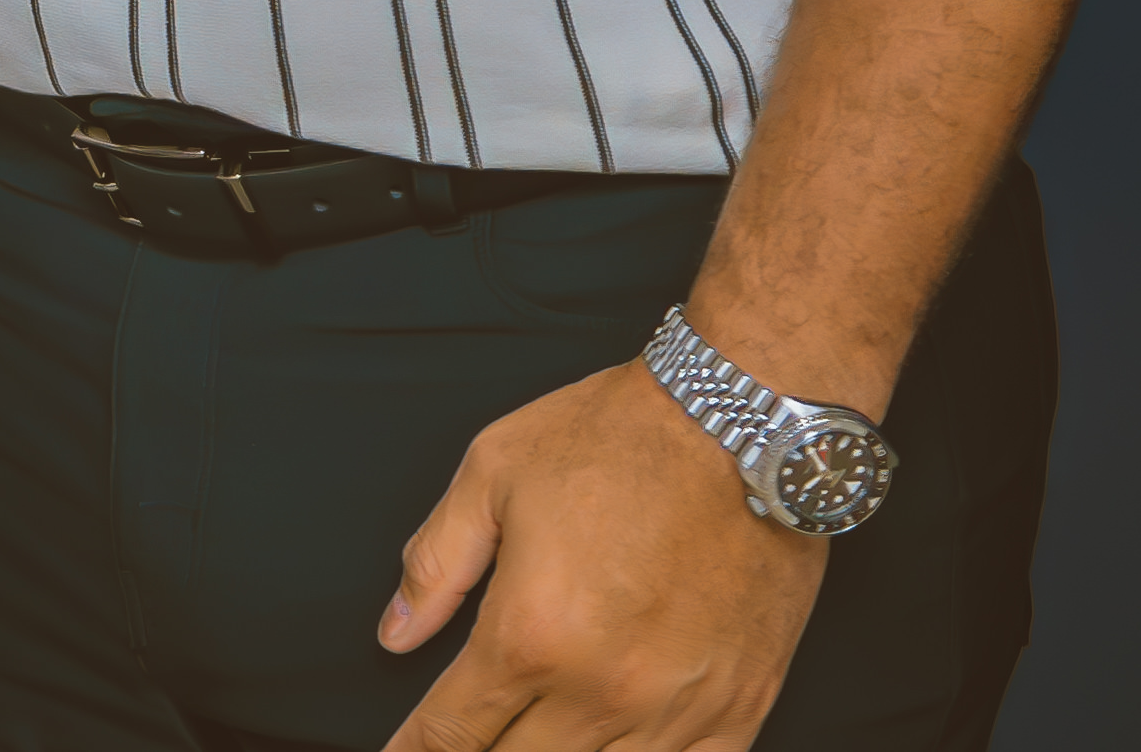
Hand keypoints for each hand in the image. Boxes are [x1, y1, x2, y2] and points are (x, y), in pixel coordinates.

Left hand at [371, 357, 825, 751]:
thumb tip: (397, 633)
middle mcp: (600, 688)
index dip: (417, 750)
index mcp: (531, 633)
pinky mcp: (739, 707)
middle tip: (468, 743)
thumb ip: (436, 565)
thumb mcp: (492, 474)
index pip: (454, 729)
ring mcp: (675, 708)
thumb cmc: (623, 438)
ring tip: (536, 741)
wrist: (744, 422)